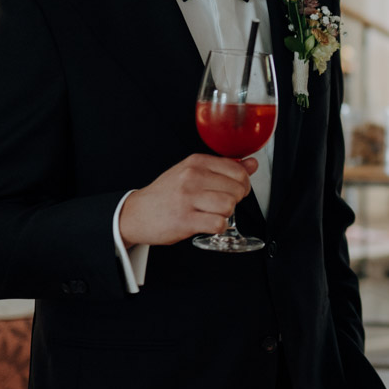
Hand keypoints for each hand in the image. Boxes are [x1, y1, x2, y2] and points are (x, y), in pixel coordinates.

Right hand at [119, 154, 257, 246]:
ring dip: (226, 213)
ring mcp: (187, 198)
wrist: (136, 213)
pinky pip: (219, 223)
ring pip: (229, 205)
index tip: (234, 190)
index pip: (237, 170)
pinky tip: (208, 223)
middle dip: (235, 200)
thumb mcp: (192, 172)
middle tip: (222, 204)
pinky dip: (218, 226)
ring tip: (213, 213)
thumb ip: (224, 168)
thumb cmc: (166, 193)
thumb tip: (252, 164)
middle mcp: (192, 177)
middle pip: (236, 189)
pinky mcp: (185, 219)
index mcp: (196, 162)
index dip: (243, 184)